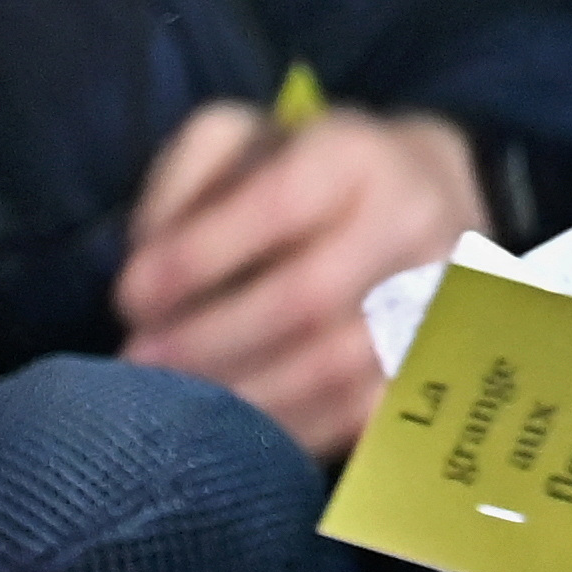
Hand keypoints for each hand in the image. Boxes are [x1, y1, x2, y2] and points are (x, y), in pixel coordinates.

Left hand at [116, 102, 486, 459]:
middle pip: (309, 297)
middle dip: (210, 340)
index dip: (197, 258)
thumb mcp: (239, 139)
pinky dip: (291, 430)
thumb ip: (183, 180)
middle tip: (139, 363)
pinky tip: (236, 432)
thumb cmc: (304, 170)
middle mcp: (414, 219)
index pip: (279, 205)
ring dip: (243, 393)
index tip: (127, 296)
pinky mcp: (444, 359)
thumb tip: (151, 261)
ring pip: (338, 366)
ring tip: (177, 404)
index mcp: (358, 154)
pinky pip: (367, 413)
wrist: (427, 193)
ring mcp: (441, 294)